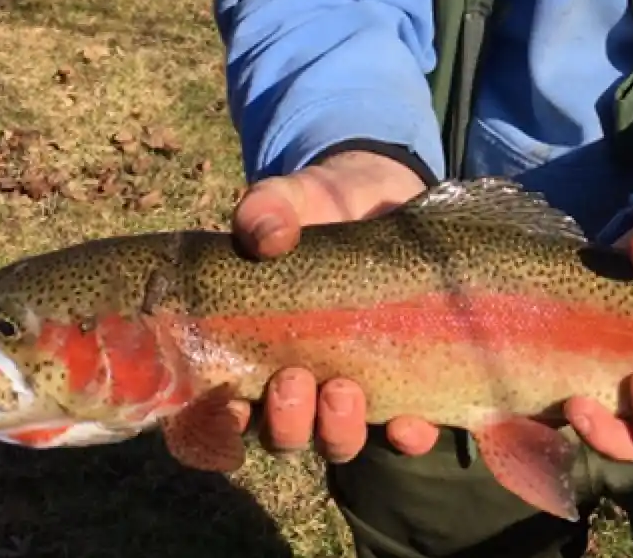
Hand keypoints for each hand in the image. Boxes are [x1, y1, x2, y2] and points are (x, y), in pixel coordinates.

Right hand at [231, 150, 440, 462]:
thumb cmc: (320, 204)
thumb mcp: (291, 197)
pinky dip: (407, 435)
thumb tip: (267, 238)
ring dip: (338, 430)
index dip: (222, 420)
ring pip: (337, 439)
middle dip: (287, 420)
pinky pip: (405, 429)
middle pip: (283, 432)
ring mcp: (353, 383)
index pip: (225, 407)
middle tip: (295, 380)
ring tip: (344, 391)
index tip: (233, 399)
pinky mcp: (404, 378)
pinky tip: (410, 424)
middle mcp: (301, 379)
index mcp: (257, 346)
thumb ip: (266, 210)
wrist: (384, 193)